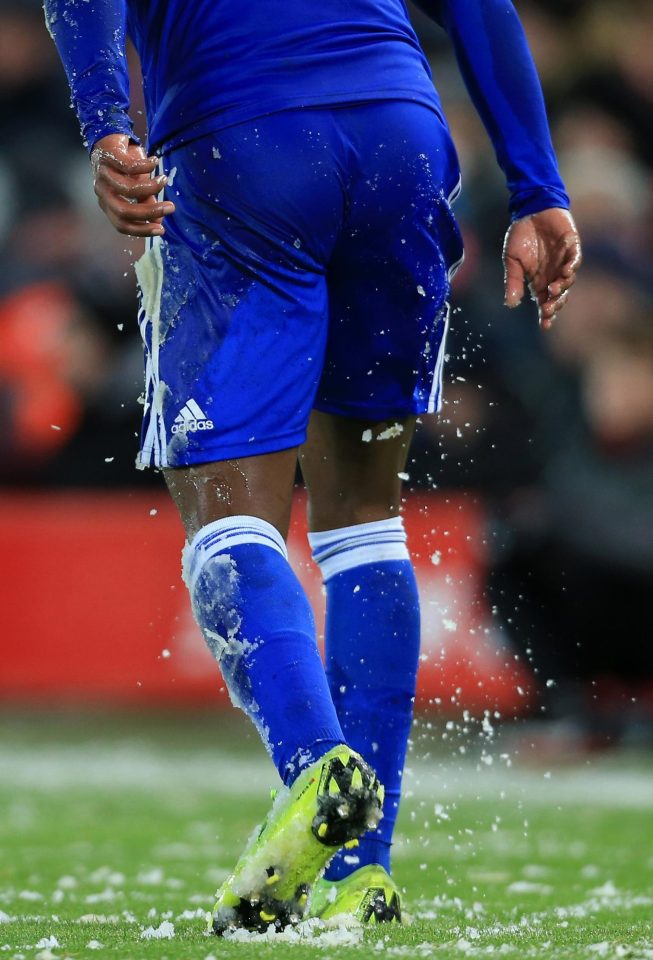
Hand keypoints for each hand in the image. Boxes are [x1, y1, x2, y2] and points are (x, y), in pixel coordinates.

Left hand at [91, 134, 175, 237]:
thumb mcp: (137, 185)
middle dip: (149, 212)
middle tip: (170, 208)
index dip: (141, 230)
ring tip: (164, 181)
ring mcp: (103, 174)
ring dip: (151, 188)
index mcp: (107, 204)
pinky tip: (156, 162)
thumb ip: (145, 202)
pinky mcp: (108, 157)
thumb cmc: (124, 165)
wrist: (108, 135)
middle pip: (123, 211)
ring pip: (127, 190)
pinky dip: (146, 166)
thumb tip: (159, 221)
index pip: (121, 224)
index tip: (161, 230)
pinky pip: (129, 167)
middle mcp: (102, 191)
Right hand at [503, 208, 581, 329]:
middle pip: (558, 295)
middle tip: (548, 309)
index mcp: (538, 280)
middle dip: (554, 304)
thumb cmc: (520, 235)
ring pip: (568, 281)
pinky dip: (571, 266)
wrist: (530, 209)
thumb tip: (511, 304)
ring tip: (554, 288)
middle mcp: (552, 274)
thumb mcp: (511, 260)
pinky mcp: (572, 246)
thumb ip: (513, 281)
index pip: (543, 301)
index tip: (545, 325)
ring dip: (562, 287)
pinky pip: (575, 259)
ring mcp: (563, 261)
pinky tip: (565, 272)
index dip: (545, 314)